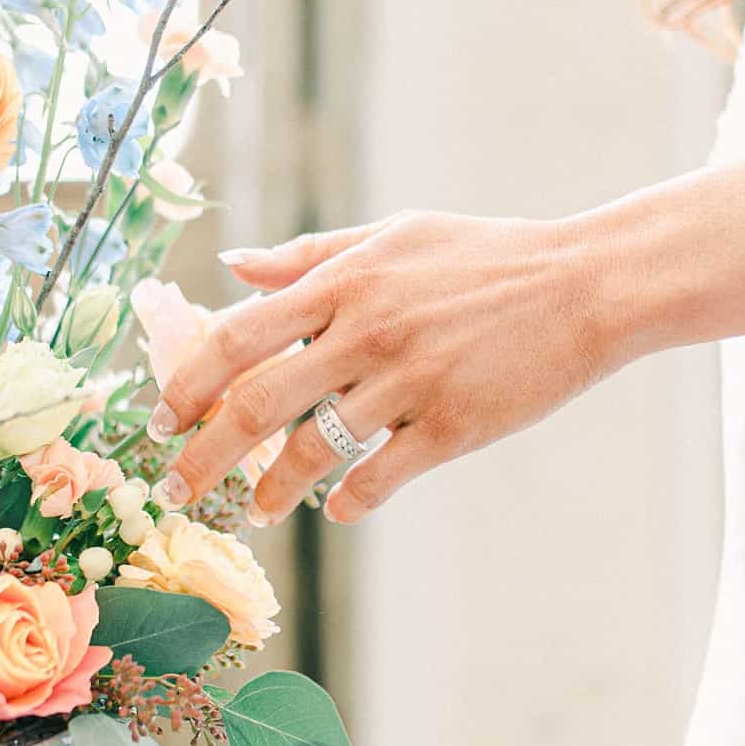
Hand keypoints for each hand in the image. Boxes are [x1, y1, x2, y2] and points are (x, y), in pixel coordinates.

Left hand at [148, 210, 607, 524]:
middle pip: (256, 404)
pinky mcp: (453, 426)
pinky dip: (348, 502)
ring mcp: (410, 382)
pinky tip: (338, 509)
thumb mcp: (393, 236)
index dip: (185, 384)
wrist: (584, 284)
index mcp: (344, 281)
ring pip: (313, 451)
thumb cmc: (485, 257)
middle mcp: (366, 331)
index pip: (237, 337)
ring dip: (272, 490)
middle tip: (174, 490)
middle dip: (203, 457)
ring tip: (256, 509)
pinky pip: (380, 478)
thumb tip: (232, 266)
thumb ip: (310, 256)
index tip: (160, 420)